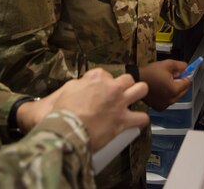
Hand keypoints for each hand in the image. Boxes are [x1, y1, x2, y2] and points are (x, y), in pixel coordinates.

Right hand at [16, 68, 149, 150]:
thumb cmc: (60, 111)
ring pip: (142, 89)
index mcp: (95, 77)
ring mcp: (120, 102)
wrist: (65, 130)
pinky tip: (136, 122)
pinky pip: (142, 118)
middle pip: (128, 78)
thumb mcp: (66, 89)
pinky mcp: (123, 120)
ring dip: (138, 94)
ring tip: (133, 101)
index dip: (103, 83)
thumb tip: (83, 86)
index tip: (99, 91)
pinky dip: (140, 120)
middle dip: (125, 85)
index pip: (105, 73)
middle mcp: (111, 87)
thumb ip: (79, 85)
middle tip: (119, 95)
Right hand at [139, 60, 191, 110]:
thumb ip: (180, 66)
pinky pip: (169, 100)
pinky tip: (159, 89)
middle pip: (183, 90)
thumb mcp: (167, 64)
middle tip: (169, 76)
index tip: (178, 72)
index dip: (183, 75)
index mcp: (174, 90)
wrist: (135, 81)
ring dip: (173, 89)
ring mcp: (165, 105)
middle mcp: (171, 100)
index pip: (187, 82)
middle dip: (179, 83)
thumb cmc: (149, 73)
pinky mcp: (159, 107)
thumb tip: (187, 68)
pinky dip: (167, 95)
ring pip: (176, 96)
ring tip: (162, 82)